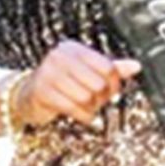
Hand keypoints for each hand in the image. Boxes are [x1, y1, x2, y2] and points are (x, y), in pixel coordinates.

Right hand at [17, 40, 140, 127]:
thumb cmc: (62, 83)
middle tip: (97, 102)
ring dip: (91, 108)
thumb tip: (137, 66)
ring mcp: (48, 73)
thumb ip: (111, 68)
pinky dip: (83, 116)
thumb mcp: (86, 72)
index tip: (112, 92)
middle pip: (98, 83)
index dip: (115, 84)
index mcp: (74, 49)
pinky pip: (72, 108)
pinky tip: (83, 116)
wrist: (28, 96)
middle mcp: (60, 56)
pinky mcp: (41, 92)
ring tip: (87, 108)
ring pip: (86, 97)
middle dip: (102, 98)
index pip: (107, 67)